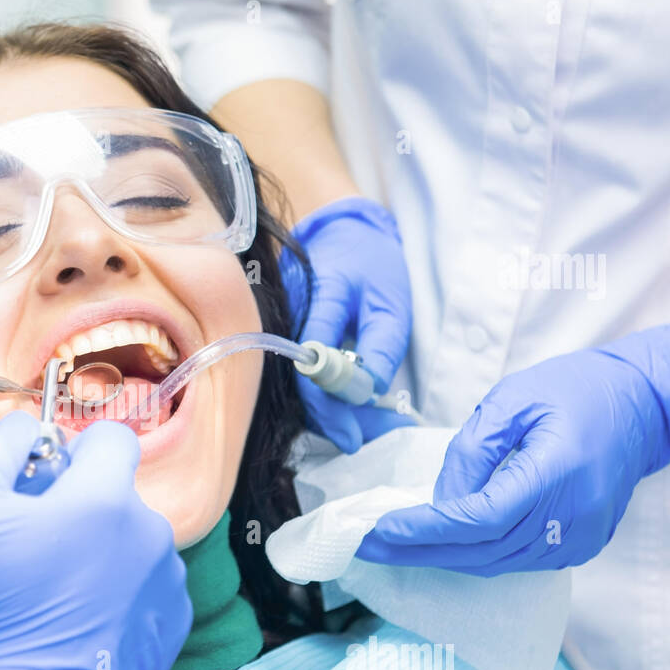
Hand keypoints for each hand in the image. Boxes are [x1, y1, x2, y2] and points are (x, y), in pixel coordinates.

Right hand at [0, 413, 190, 669]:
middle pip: (114, 495)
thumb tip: (18, 428)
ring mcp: (167, 584)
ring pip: (128, 542)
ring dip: (96, 554)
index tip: (40, 485)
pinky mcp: (172, 628)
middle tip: (29, 552)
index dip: (70, 452)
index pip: (108, 438)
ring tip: (50, 598)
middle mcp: (150, 535)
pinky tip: (75, 626)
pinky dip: (114, 597)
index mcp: (104, 500)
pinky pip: (142, 588)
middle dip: (76, 510)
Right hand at [282, 196, 414, 451]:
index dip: (330, 409)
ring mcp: (279, 329)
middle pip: (299, 386)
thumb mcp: (391, 300)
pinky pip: (298, 376)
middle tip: (371, 436)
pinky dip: (325, 396)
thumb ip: (381, 346)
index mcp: (316, 300)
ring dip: (332, 412)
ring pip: (297, 386)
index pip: (313, 367)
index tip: (354, 437)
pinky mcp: (280, 339)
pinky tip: (352, 407)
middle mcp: (287, 317)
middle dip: (334, 419)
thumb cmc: (370, 263)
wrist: (339, 232)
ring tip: (371, 425)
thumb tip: (369, 394)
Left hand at [356, 321, 669, 574]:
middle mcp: (574, 516)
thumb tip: (439, 501)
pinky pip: (516, 561)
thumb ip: (471, 450)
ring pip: (496, 563)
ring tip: (390, 548)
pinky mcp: (581, 546)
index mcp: (558, 472)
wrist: (644, 406)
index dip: (426, 529)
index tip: (381, 527)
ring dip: (441, 558)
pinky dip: (474, 556)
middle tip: (365, 546)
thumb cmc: (577, 390)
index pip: (480, 517)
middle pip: (482, 550)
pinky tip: (438, 546)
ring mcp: (582, 538)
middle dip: (418, 551)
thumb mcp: (513, 399)